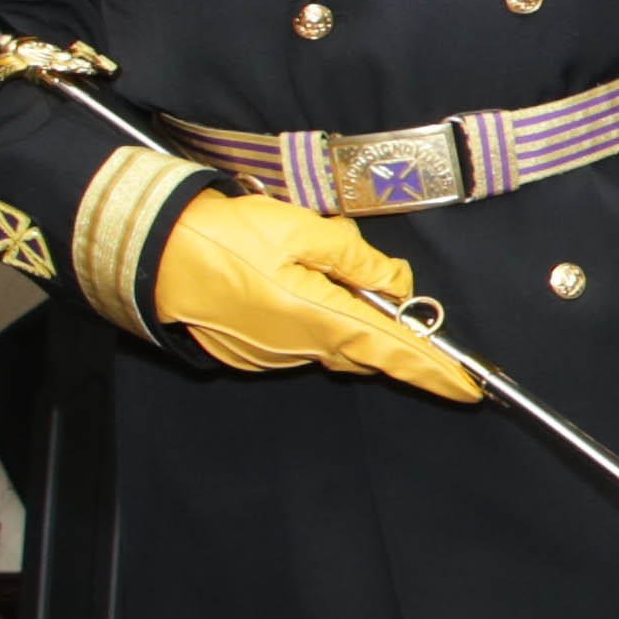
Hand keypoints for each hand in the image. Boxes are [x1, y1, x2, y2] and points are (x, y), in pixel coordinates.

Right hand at [152, 186, 480, 400]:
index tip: (470, 388)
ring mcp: (271, 355)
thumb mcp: (300, 231)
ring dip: (342, 319)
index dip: (434, 369)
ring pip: (331, 343)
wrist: (148, 253)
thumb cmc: (222, 235)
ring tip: (313, 272)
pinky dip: (308, 320)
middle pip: (364, 348)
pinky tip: (288, 287)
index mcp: (318, 318)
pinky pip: (298, 341)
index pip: (392, 350)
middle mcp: (298, 347)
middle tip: (394, 304)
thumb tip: (396, 282)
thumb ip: (357, 259)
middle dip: (388, 333)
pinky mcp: (250, 354)